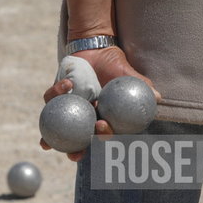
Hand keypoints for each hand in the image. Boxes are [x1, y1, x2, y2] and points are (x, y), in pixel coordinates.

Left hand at [40, 46, 160, 161]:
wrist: (96, 49)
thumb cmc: (115, 65)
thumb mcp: (128, 75)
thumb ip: (141, 86)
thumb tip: (157, 97)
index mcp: (102, 118)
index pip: (103, 134)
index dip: (103, 137)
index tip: (102, 127)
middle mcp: (83, 118)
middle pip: (78, 141)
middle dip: (75, 151)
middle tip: (74, 153)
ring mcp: (67, 109)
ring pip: (58, 127)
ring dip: (51, 139)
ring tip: (46, 145)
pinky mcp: (54, 96)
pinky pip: (51, 98)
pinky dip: (56, 93)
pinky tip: (66, 85)